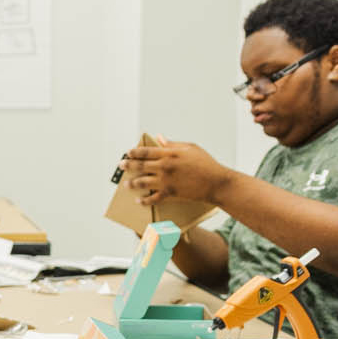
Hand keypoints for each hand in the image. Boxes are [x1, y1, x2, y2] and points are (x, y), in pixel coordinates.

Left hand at [120, 142, 239, 205]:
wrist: (216, 183)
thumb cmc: (206, 163)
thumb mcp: (191, 148)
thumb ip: (172, 144)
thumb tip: (159, 138)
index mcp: (169, 154)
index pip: (146, 151)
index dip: (134, 151)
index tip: (128, 152)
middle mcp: (165, 167)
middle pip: (140, 166)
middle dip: (128, 165)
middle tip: (121, 165)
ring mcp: (166, 181)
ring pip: (142, 182)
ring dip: (132, 183)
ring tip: (126, 184)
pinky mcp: (170, 194)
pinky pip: (153, 198)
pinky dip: (144, 200)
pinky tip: (138, 201)